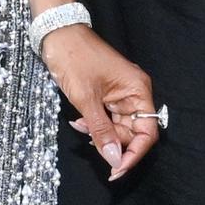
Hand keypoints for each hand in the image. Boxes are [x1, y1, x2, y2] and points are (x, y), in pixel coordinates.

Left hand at [41, 25, 158, 179]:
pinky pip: (107, 118)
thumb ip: (102, 131)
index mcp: (137, 90)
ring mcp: (121, 93)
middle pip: (133, 132)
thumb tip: (115, 160)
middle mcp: (134, 92)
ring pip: (118, 127)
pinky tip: (79, 121)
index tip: (115, 170)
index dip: (134, 154)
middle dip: (113, 143)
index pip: (146, 132)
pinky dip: (95, 124)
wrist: (57, 33)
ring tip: (80, 127)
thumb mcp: (86, 99)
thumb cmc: (74, 59)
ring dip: (100, 134)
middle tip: (90, 144)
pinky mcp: (108, 94)